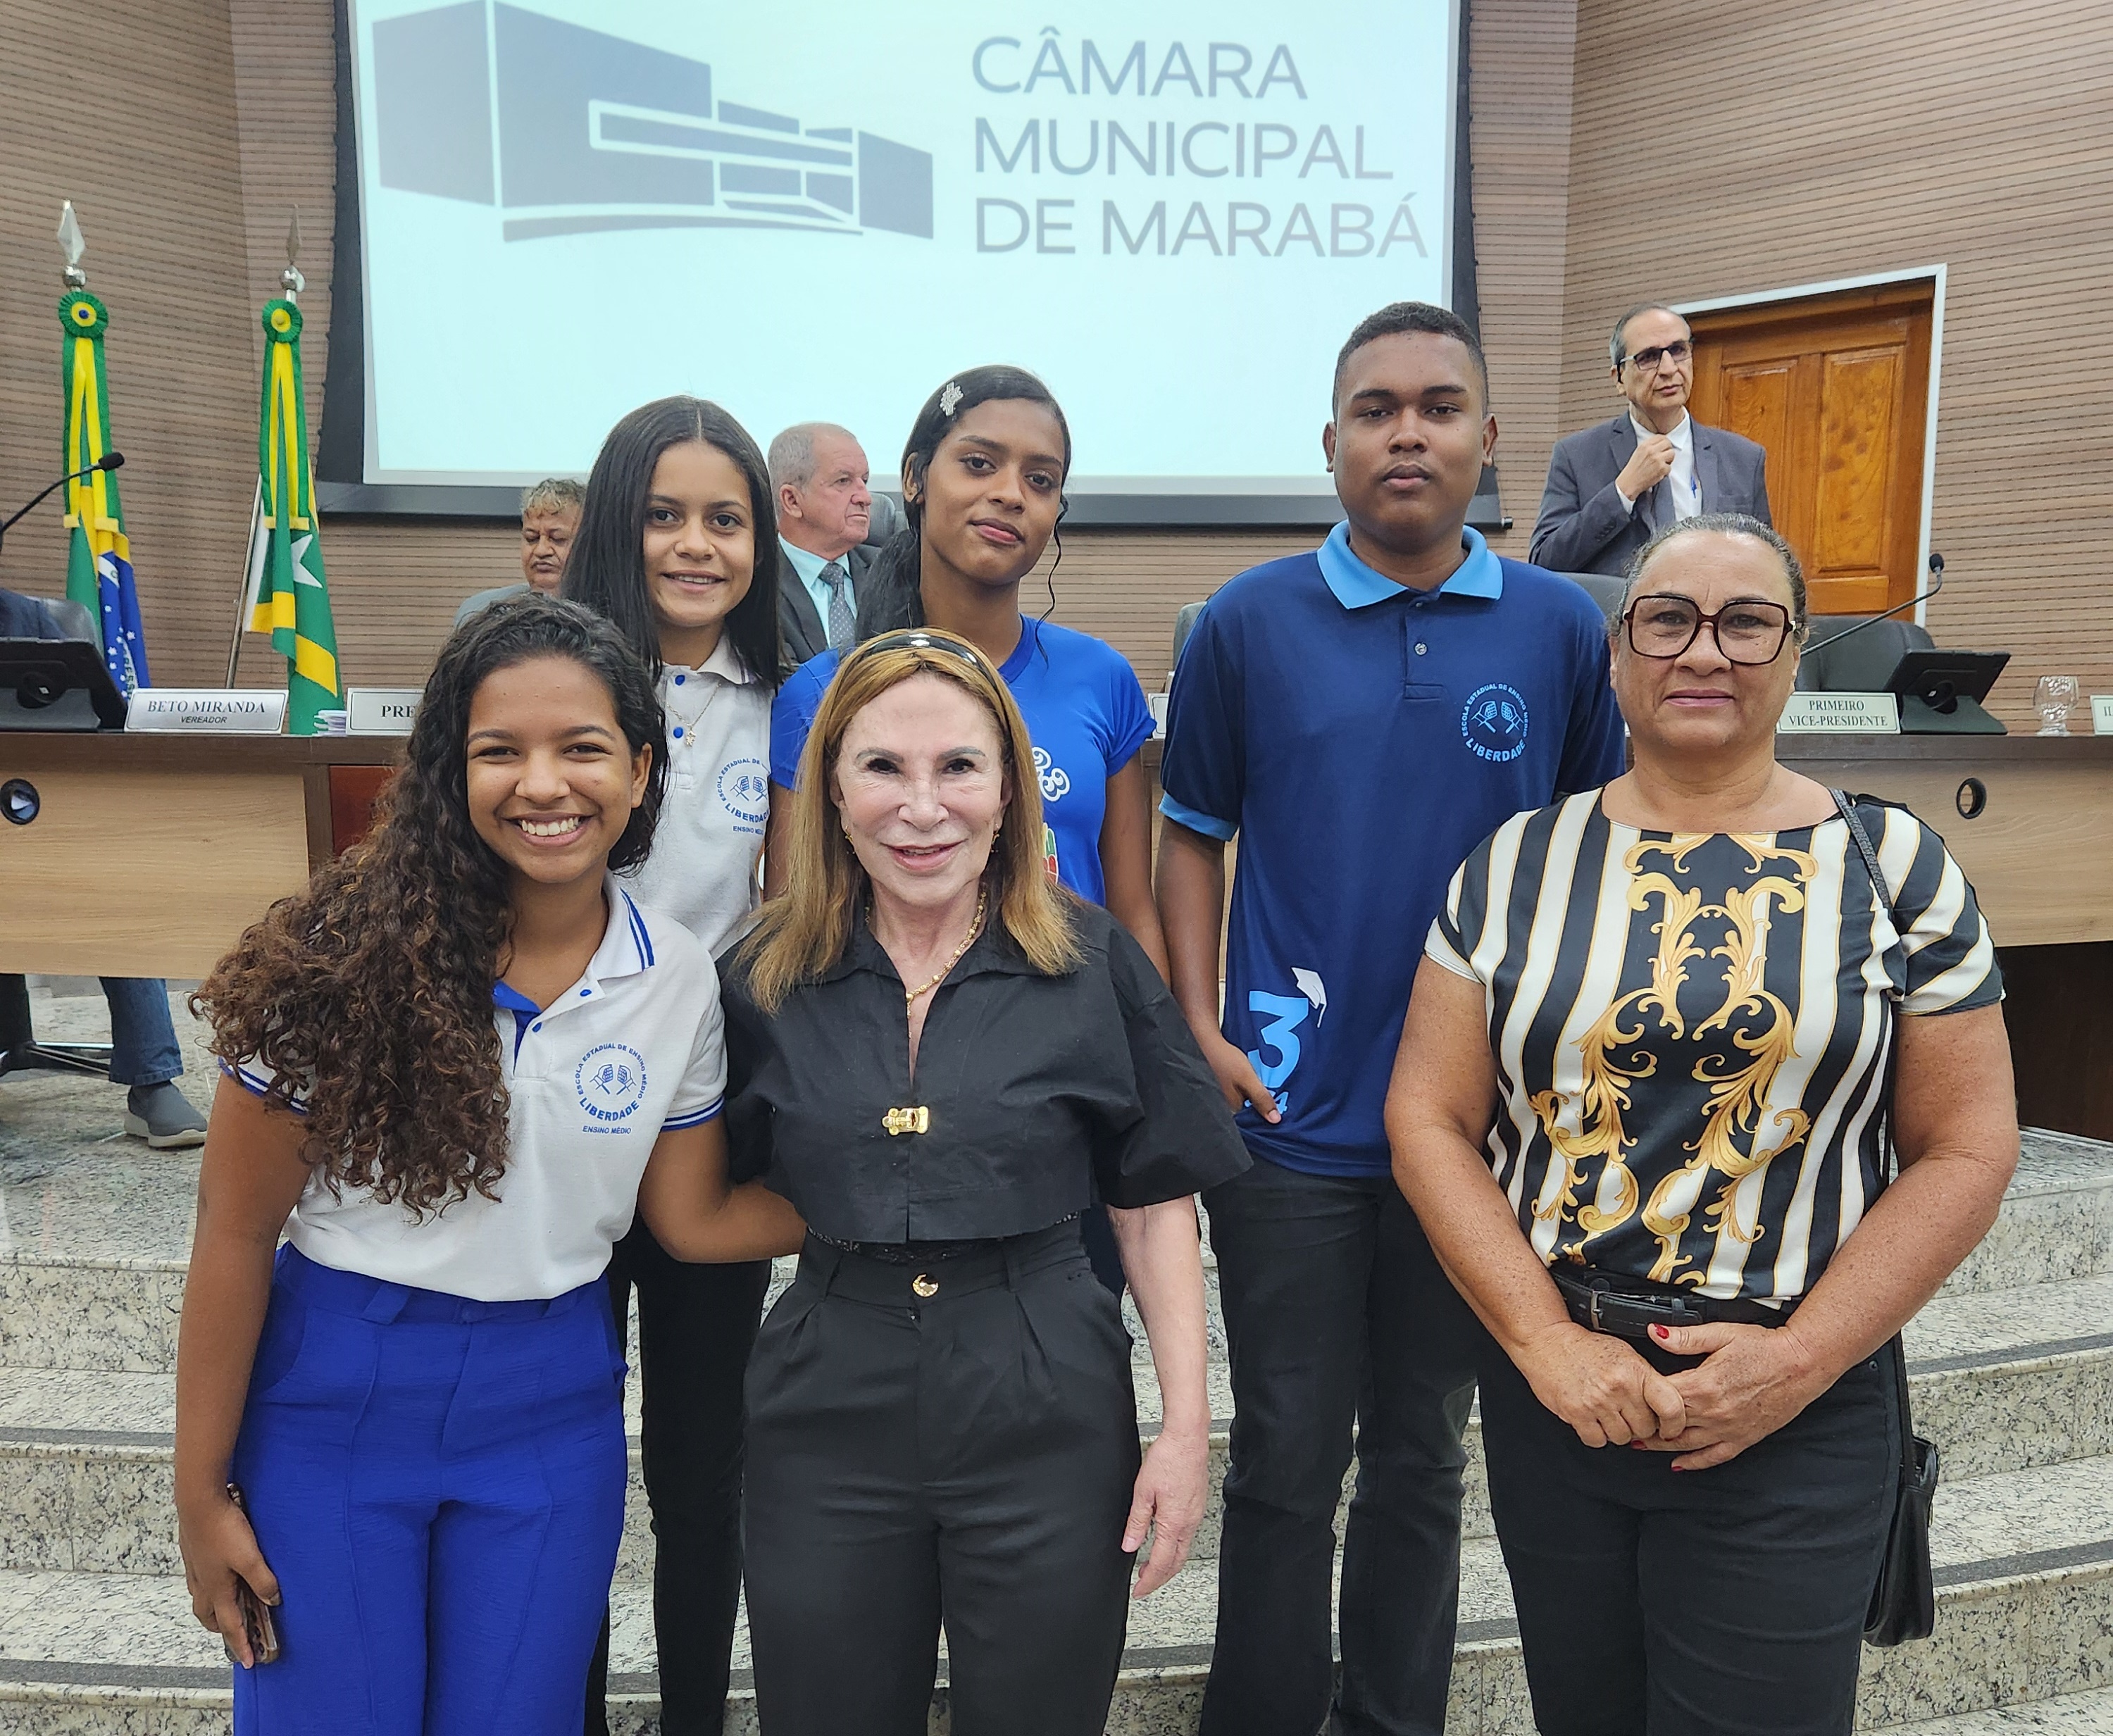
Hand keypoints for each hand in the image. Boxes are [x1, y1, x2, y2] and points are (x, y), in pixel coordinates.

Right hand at [177, 1486, 279, 1667]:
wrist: (198, 1500)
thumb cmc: (224, 1528)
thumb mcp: (250, 1557)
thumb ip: (262, 1581)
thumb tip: (273, 1601)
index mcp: (217, 1590)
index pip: (231, 1626)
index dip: (241, 1645)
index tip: (248, 1662)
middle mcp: (203, 1584)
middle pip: (211, 1617)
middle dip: (223, 1630)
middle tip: (236, 1636)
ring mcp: (195, 1569)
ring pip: (203, 1601)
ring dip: (214, 1611)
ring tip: (225, 1612)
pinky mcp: (193, 1554)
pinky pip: (199, 1582)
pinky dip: (208, 1591)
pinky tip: (215, 1580)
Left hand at [1124, 1426, 1210, 1596]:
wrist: (1187, 1438)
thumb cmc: (1168, 1459)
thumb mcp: (1143, 1491)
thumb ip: (1137, 1522)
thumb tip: (1129, 1545)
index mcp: (1174, 1522)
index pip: (1161, 1562)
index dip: (1149, 1580)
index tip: (1138, 1590)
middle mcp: (1189, 1522)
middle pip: (1176, 1562)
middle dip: (1160, 1578)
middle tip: (1144, 1585)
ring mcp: (1196, 1514)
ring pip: (1183, 1550)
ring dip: (1168, 1563)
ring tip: (1151, 1567)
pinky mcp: (1198, 1505)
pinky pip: (1188, 1535)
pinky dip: (1176, 1547)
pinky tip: (1166, 1542)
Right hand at [1196, 1030, 1279, 1124]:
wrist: (1213, 1043)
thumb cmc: (1228, 1061)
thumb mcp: (1248, 1079)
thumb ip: (1261, 1098)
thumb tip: (1275, 1120)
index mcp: (1234, 1108)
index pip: (1256, 1121)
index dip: (1270, 1117)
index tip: (1286, 1114)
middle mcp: (1233, 1104)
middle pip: (1256, 1111)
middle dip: (1269, 1106)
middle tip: (1286, 1101)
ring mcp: (1234, 1095)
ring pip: (1254, 1100)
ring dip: (1265, 1096)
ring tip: (1281, 1093)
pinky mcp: (1236, 1085)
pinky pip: (1251, 1091)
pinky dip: (1259, 1088)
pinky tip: (1267, 1083)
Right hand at [1511, 1320, 1686, 1447]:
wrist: (1547, 1340)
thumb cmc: (1585, 1348)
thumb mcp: (1625, 1354)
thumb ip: (1646, 1380)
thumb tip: (1663, 1408)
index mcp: (1636, 1370)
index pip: (1670, 1407)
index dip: (1675, 1425)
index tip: (1671, 1429)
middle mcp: (1619, 1386)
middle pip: (1645, 1428)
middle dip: (1638, 1425)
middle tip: (1626, 1413)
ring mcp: (1597, 1401)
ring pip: (1622, 1438)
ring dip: (1616, 1430)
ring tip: (1606, 1412)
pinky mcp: (1576, 1412)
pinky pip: (1597, 1440)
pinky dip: (1596, 1434)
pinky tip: (1592, 1418)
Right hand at [1616, 435, 1676, 504]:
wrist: (1628, 484)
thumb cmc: (1633, 470)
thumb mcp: (1638, 453)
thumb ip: (1649, 446)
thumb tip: (1661, 444)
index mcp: (1644, 445)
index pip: (1661, 437)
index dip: (1664, 442)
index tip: (1663, 448)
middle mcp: (1651, 450)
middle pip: (1668, 444)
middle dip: (1667, 450)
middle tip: (1663, 457)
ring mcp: (1657, 459)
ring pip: (1672, 454)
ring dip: (1668, 460)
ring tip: (1660, 465)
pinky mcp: (1662, 469)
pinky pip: (1670, 467)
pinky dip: (1665, 472)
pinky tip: (1658, 473)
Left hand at [1636, 1321, 1830, 1469]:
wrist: (1802, 1365)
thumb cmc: (1763, 1346)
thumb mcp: (1722, 1334)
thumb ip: (1685, 1337)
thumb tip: (1653, 1332)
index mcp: (1704, 1385)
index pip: (1661, 1396)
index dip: (1641, 1396)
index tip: (1626, 1395)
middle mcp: (1713, 1412)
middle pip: (1668, 1424)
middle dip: (1645, 1424)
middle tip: (1624, 1422)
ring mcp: (1728, 1429)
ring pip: (1685, 1444)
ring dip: (1660, 1446)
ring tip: (1638, 1444)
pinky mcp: (1743, 1439)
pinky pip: (1715, 1457)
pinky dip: (1694, 1463)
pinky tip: (1679, 1465)